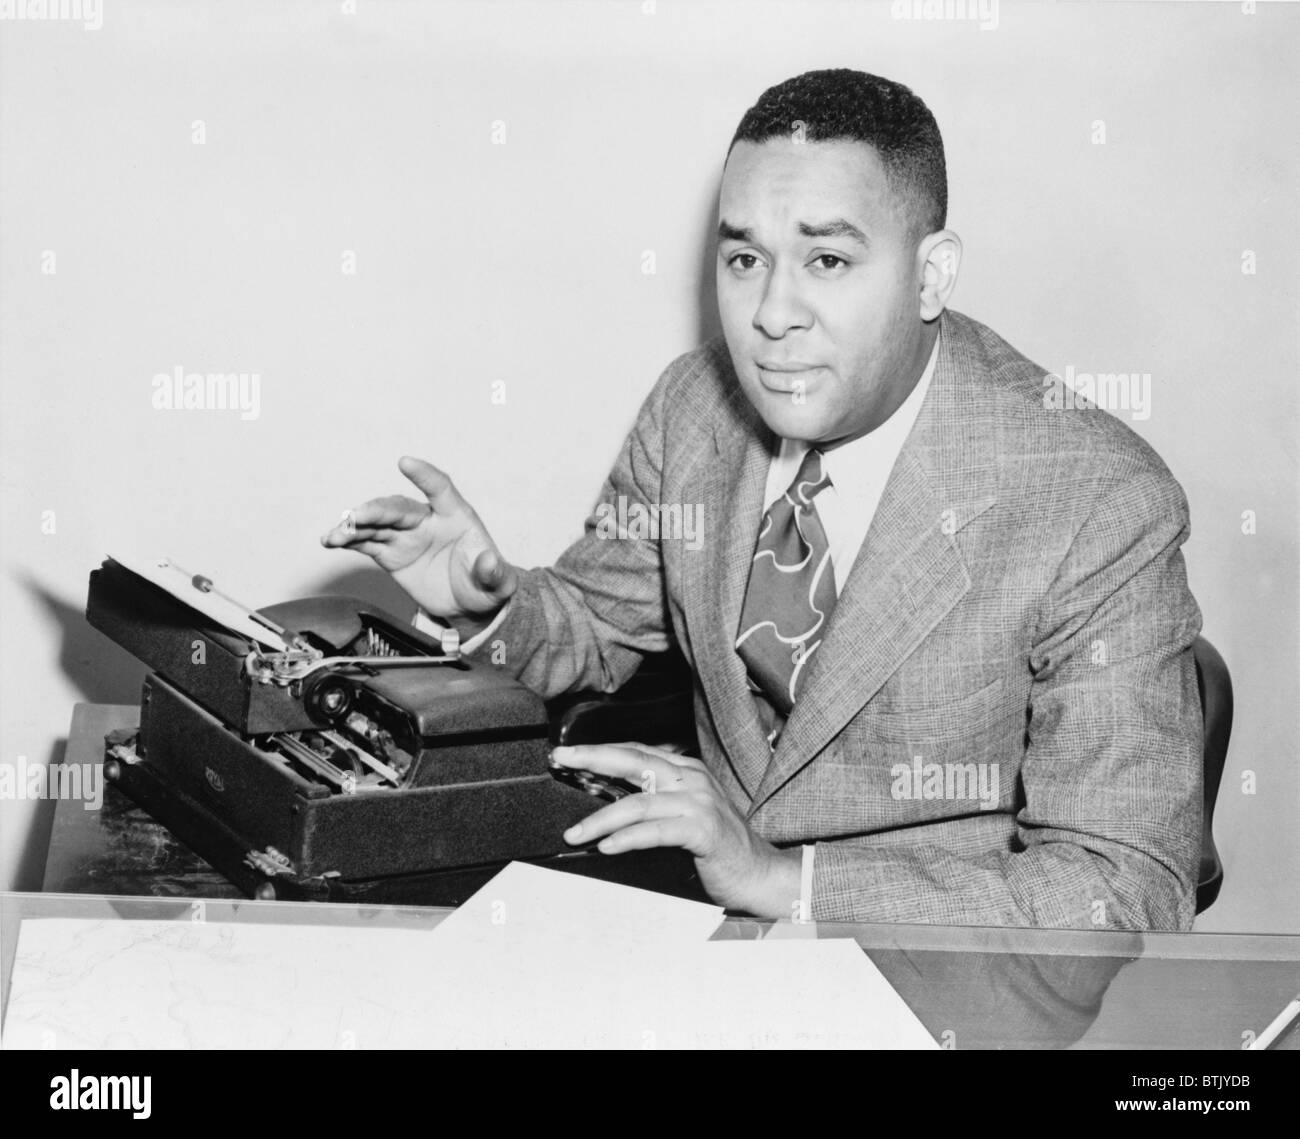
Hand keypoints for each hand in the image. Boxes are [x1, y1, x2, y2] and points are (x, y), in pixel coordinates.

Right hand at [320, 456, 516, 633]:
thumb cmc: (487, 585)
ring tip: (334, 535)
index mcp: (456, 517)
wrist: (469, 604)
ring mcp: (407, 536)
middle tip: (356, 517)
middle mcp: (427, 521)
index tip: (404, 462)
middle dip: (377, 511)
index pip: (440, 489)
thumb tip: (490, 561)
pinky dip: (348, 540)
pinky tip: (331, 540)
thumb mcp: (499, 584)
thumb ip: (495, 573)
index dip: (424, 475)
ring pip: (377, 524)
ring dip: (355, 526)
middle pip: (399, 508)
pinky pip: (366, 543)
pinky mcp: (391, 554)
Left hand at [552, 743, 801, 917]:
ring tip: (574, 833)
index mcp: (686, 770)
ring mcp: (700, 804)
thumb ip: (654, 801)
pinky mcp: (704, 831)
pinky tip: (607, 847)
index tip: (566, 752)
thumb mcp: (683, 814)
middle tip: (560, 759)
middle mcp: (692, 780)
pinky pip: (657, 831)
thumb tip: (605, 801)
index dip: (600, 750)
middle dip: (593, 758)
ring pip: (639, 802)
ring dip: (600, 818)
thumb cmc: (717, 847)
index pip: (636, 751)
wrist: (759, 873)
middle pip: (634, 762)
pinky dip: (629, 838)